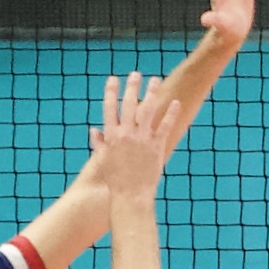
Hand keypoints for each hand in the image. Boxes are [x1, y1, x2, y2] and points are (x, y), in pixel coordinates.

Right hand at [90, 71, 180, 203]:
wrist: (130, 194)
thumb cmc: (116, 179)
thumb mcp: (103, 159)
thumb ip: (99, 143)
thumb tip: (94, 130)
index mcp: (111, 135)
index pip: (109, 108)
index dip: (110, 92)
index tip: (112, 79)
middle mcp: (126, 134)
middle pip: (129, 104)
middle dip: (132, 87)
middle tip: (136, 73)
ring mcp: (142, 139)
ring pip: (147, 110)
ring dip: (152, 93)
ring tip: (155, 80)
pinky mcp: (156, 146)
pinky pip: (164, 125)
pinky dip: (170, 113)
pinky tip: (174, 102)